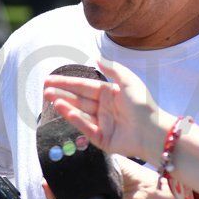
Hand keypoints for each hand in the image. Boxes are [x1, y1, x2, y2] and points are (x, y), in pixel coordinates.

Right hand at [43, 59, 171, 162]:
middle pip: (78, 100)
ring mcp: (102, 125)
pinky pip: (86, 128)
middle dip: (62, 94)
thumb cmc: (143, 105)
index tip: (50, 80)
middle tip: (45, 90)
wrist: (154, 131)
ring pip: (79, 113)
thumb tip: (95, 58)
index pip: (84, 86)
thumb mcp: (129, 81)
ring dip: (65, 106)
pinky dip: (75, 119)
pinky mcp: (102, 140)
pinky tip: (65, 110)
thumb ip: (112, 69)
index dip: (67, 83)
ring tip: (51, 99)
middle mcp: (104, 109)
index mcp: (109, 94)